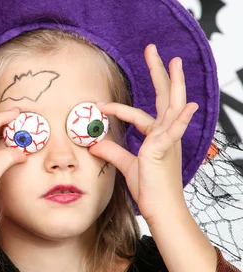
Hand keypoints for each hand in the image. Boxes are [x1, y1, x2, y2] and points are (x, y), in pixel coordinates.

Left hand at [88, 44, 197, 225]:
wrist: (160, 208)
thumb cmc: (148, 189)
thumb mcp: (127, 166)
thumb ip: (113, 152)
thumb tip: (95, 144)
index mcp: (158, 137)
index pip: (139, 115)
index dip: (119, 110)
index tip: (100, 107)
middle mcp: (166, 134)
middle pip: (164, 97)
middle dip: (159, 73)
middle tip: (153, 51)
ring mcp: (168, 140)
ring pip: (172, 106)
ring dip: (173, 83)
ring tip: (173, 61)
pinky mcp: (165, 150)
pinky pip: (174, 131)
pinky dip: (181, 118)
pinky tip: (189, 105)